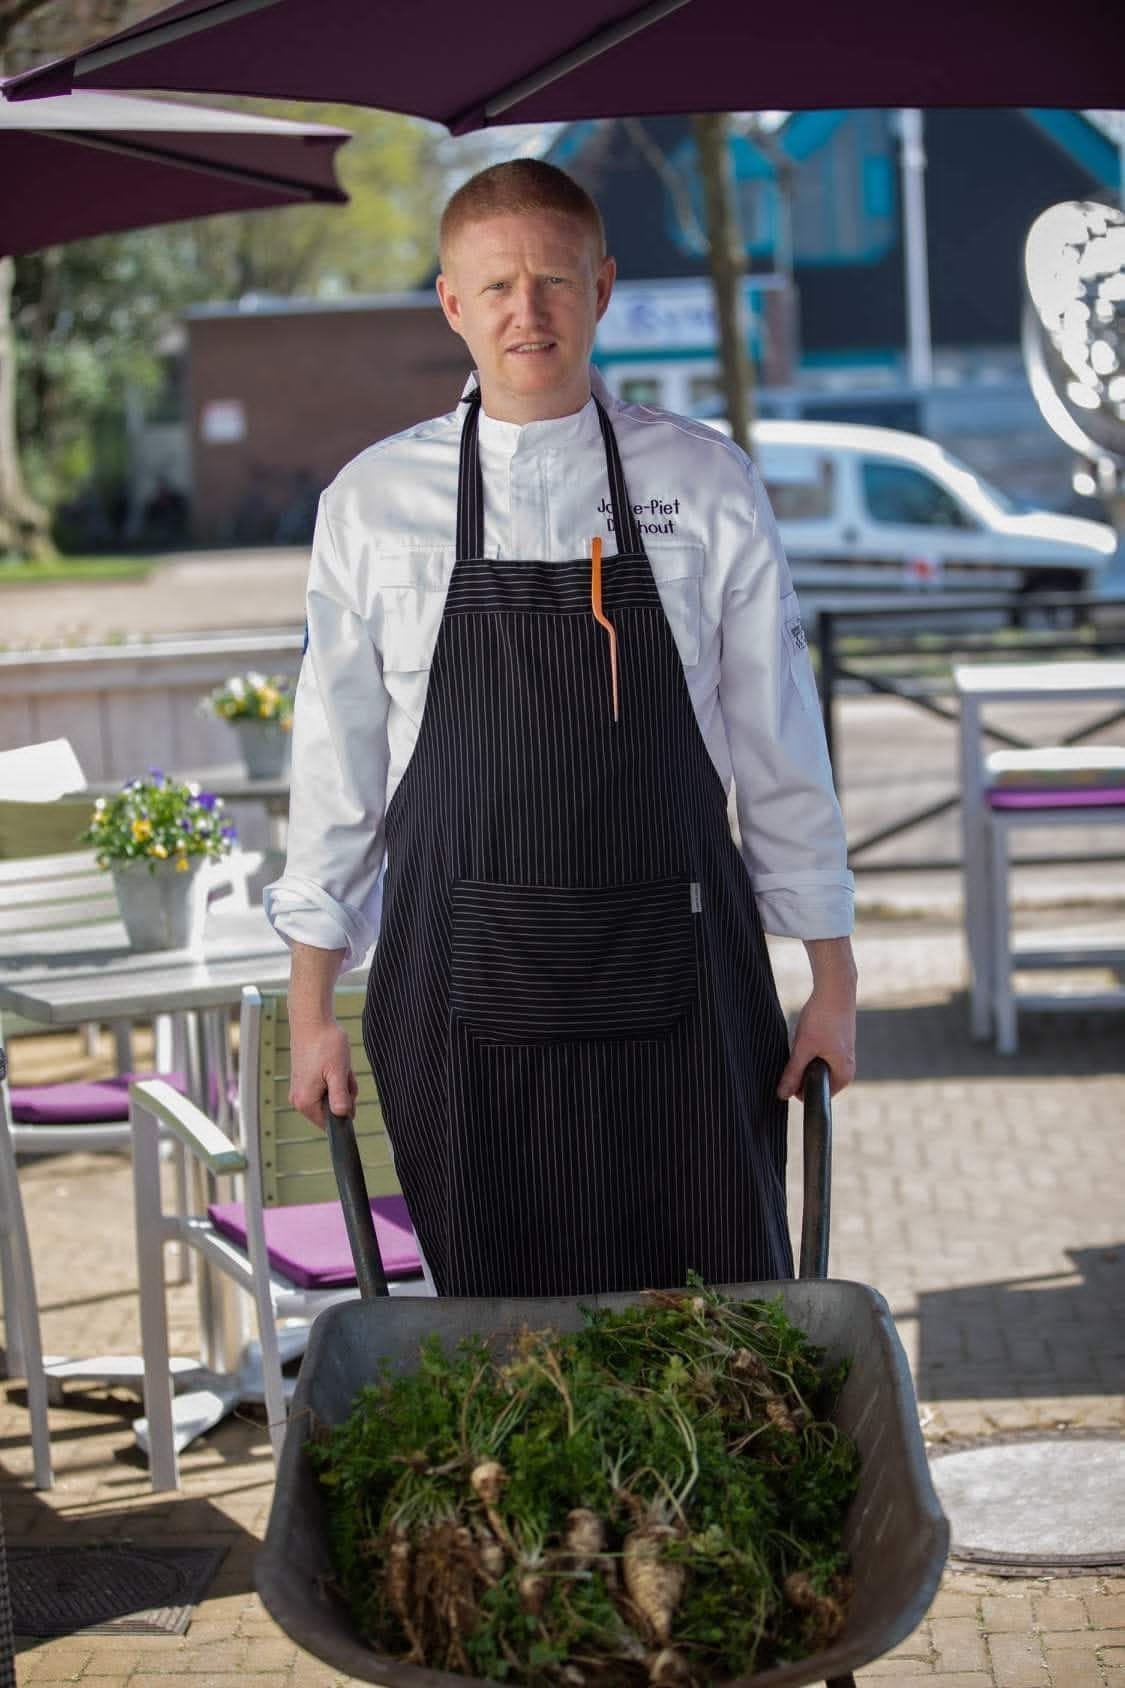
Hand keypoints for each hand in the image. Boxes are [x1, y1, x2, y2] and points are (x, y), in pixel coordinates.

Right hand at [288, 1018, 357, 1128]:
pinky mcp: (304, 1079)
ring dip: (341, 1083)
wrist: (312, 1020)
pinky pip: (326, 1086)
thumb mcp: (338, 1072)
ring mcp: (300, 1089)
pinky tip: (333, 1062)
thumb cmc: (325, 1044)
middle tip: (342, 1073)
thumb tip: (344, 1116)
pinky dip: (334, 1076)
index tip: (346, 1090)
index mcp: (305, 1102)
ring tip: (337, 1065)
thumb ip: (340, 1098)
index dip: (344, 1110)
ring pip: (331, 1096)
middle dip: (344, 1093)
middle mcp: (299, 1099)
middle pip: (332, 1109)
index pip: (330, 1124)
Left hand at [777, 936, 856, 1099]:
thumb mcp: (803, 1047)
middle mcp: (847, 1069)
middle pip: (815, 1081)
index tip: (794, 1066)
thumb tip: (782, 1095)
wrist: (835, 988)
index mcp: (844, 1075)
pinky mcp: (838, 1045)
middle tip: (802, 1047)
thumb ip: (793, 1073)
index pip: (818, 1095)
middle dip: (802, 1069)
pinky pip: (818, 1055)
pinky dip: (809, 1047)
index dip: (801, 1085)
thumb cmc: (823, 1018)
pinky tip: (811, 1031)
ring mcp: (843, 1057)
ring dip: (804, 1056)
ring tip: (808, 1038)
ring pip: (814, 1066)